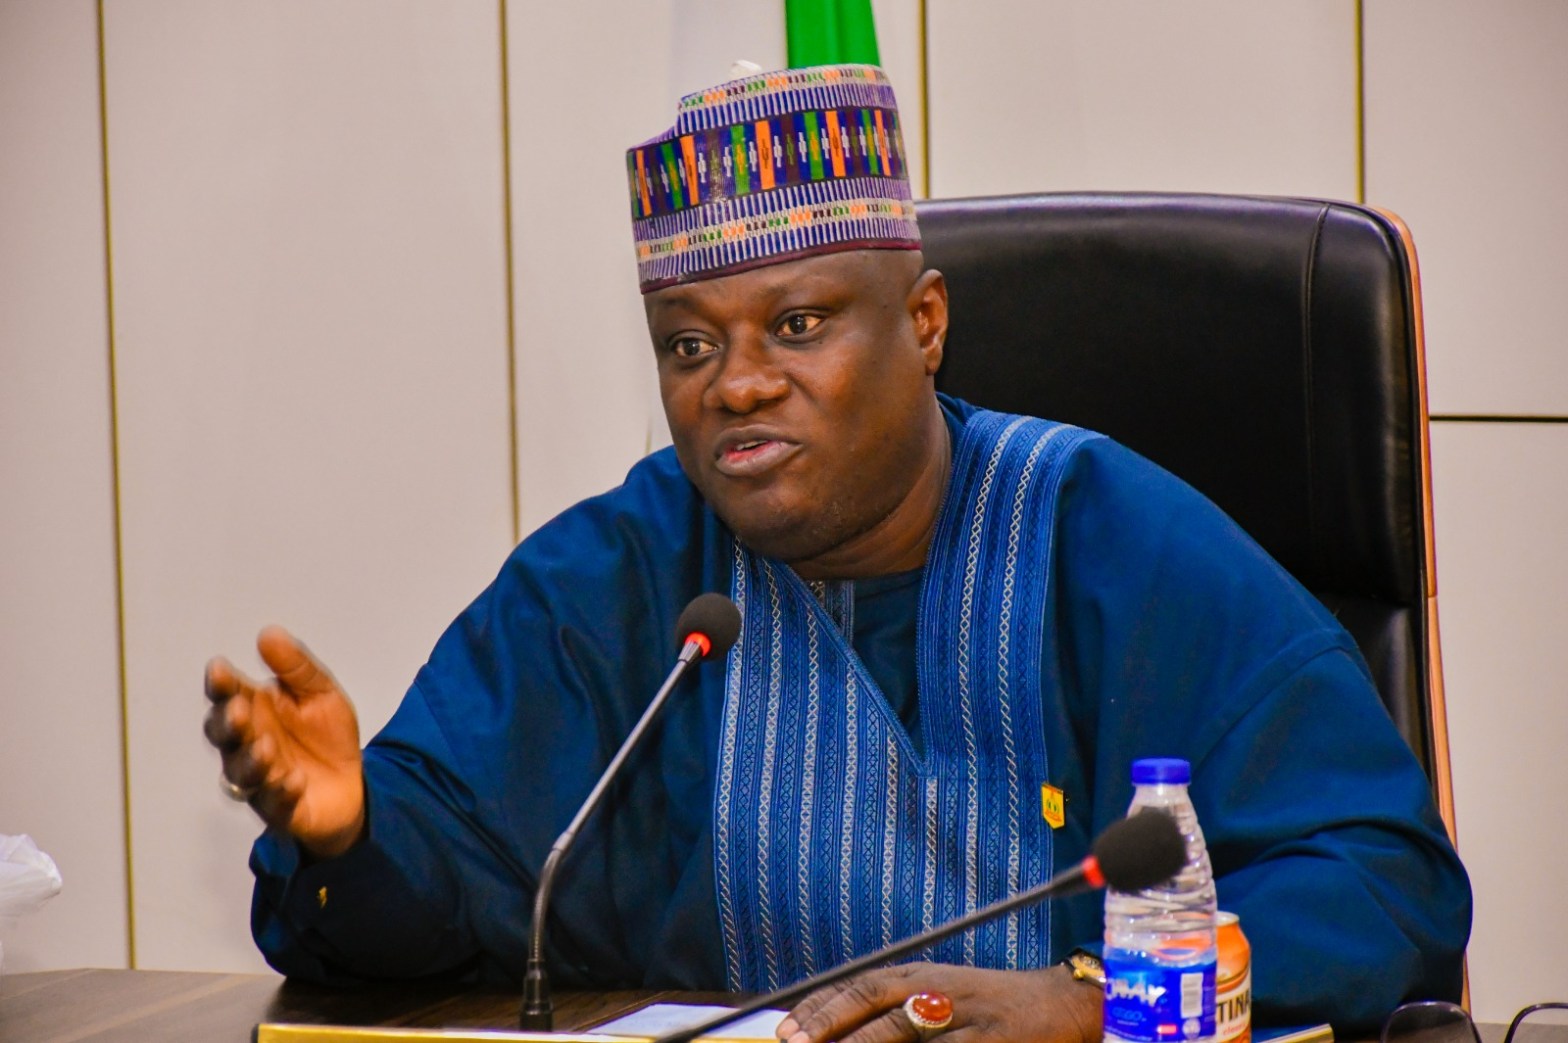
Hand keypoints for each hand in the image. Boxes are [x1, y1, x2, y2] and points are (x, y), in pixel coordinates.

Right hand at [203, 626, 365, 858]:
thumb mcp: (320, 693)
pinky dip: (280, 792)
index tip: (219, 669)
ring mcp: (260, 780)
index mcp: (253, 712)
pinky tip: (294, 780)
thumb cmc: (325, 736)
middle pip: (223, 736)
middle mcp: (247, 746)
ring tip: (268, 748)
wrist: (354, 784)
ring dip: (252, 761)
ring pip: (241, 774)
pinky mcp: (280, 810)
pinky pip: (272, 804)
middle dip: (228, 724)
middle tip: (240, 711)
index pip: (226, 696)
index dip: (220, 685)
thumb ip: (295, 667)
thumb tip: (268, 632)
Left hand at [776, 962, 1100, 1042]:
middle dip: (831, 1021)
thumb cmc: (990, 1007)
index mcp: (923, 976)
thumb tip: (836, 1031)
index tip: (786, 1026)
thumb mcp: (941, 998)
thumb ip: (896, 1012)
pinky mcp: (990, 1041)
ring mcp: (965, 1017)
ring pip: (903, 1031)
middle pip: (876, 1000)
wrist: (1063, 1006)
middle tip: (795, 1042)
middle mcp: (939, 989)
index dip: (822, 1004)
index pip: (861, 983)